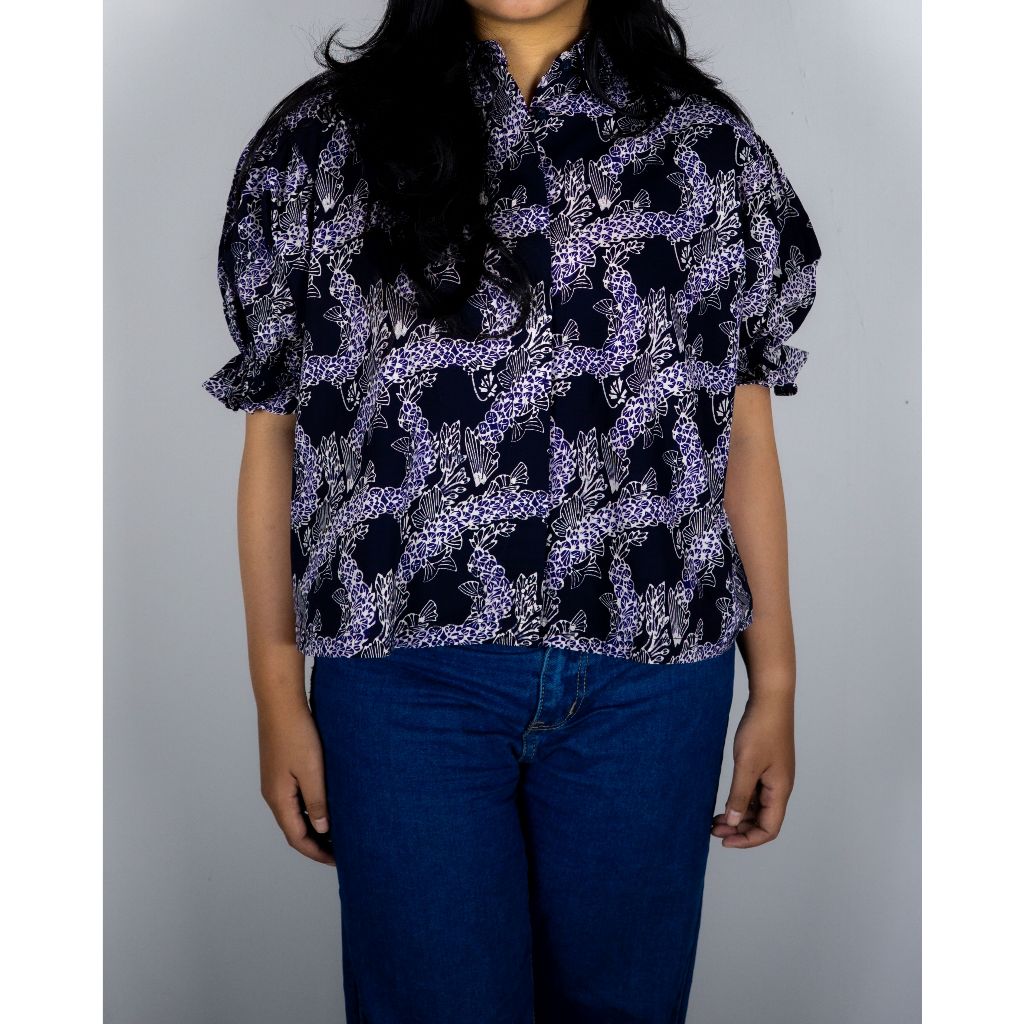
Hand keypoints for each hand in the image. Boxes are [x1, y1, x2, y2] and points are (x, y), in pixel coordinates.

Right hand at [257, 702, 334, 865]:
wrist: (280, 703)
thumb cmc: (296, 734)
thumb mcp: (311, 771)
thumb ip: (317, 802)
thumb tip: (322, 829)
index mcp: (279, 799)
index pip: (297, 838)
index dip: (317, 852)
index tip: (338, 860)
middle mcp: (273, 794)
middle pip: (294, 829)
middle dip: (316, 843)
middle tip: (340, 850)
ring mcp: (275, 781)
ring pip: (294, 814)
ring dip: (313, 825)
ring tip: (336, 831)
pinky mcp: (280, 769)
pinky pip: (295, 798)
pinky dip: (310, 809)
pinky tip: (325, 804)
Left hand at [711, 694, 794, 848]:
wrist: (770, 700)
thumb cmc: (761, 729)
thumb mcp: (747, 765)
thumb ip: (740, 796)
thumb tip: (734, 823)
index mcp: (780, 791)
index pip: (769, 830)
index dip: (748, 840)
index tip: (724, 840)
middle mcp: (780, 788)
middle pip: (763, 821)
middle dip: (740, 830)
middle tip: (713, 830)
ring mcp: (774, 777)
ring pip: (758, 808)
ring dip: (739, 816)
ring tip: (716, 819)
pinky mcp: (767, 767)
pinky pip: (755, 793)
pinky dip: (741, 801)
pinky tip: (726, 801)